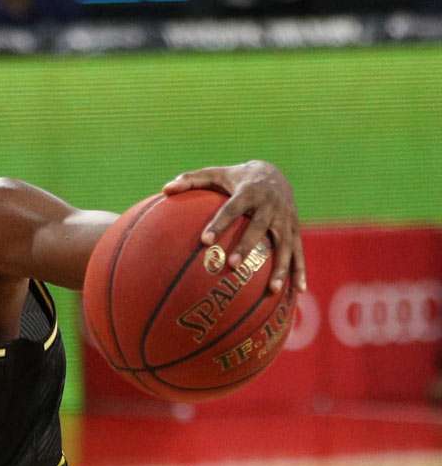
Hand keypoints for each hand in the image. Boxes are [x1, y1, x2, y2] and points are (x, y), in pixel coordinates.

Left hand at [163, 160, 306, 293]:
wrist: (274, 173)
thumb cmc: (235, 179)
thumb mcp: (214, 174)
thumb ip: (189, 180)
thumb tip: (164, 189)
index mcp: (249, 192)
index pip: (232, 208)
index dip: (219, 223)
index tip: (204, 240)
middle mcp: (270, 205)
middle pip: (259, 227)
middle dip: (247, 246)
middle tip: (232, 266)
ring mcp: (286, 219)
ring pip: (285, 244)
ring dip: (281, 267)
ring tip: (272, 290)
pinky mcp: (295, 230)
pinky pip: (299, 252)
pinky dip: (300, 271)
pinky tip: (298, 292)